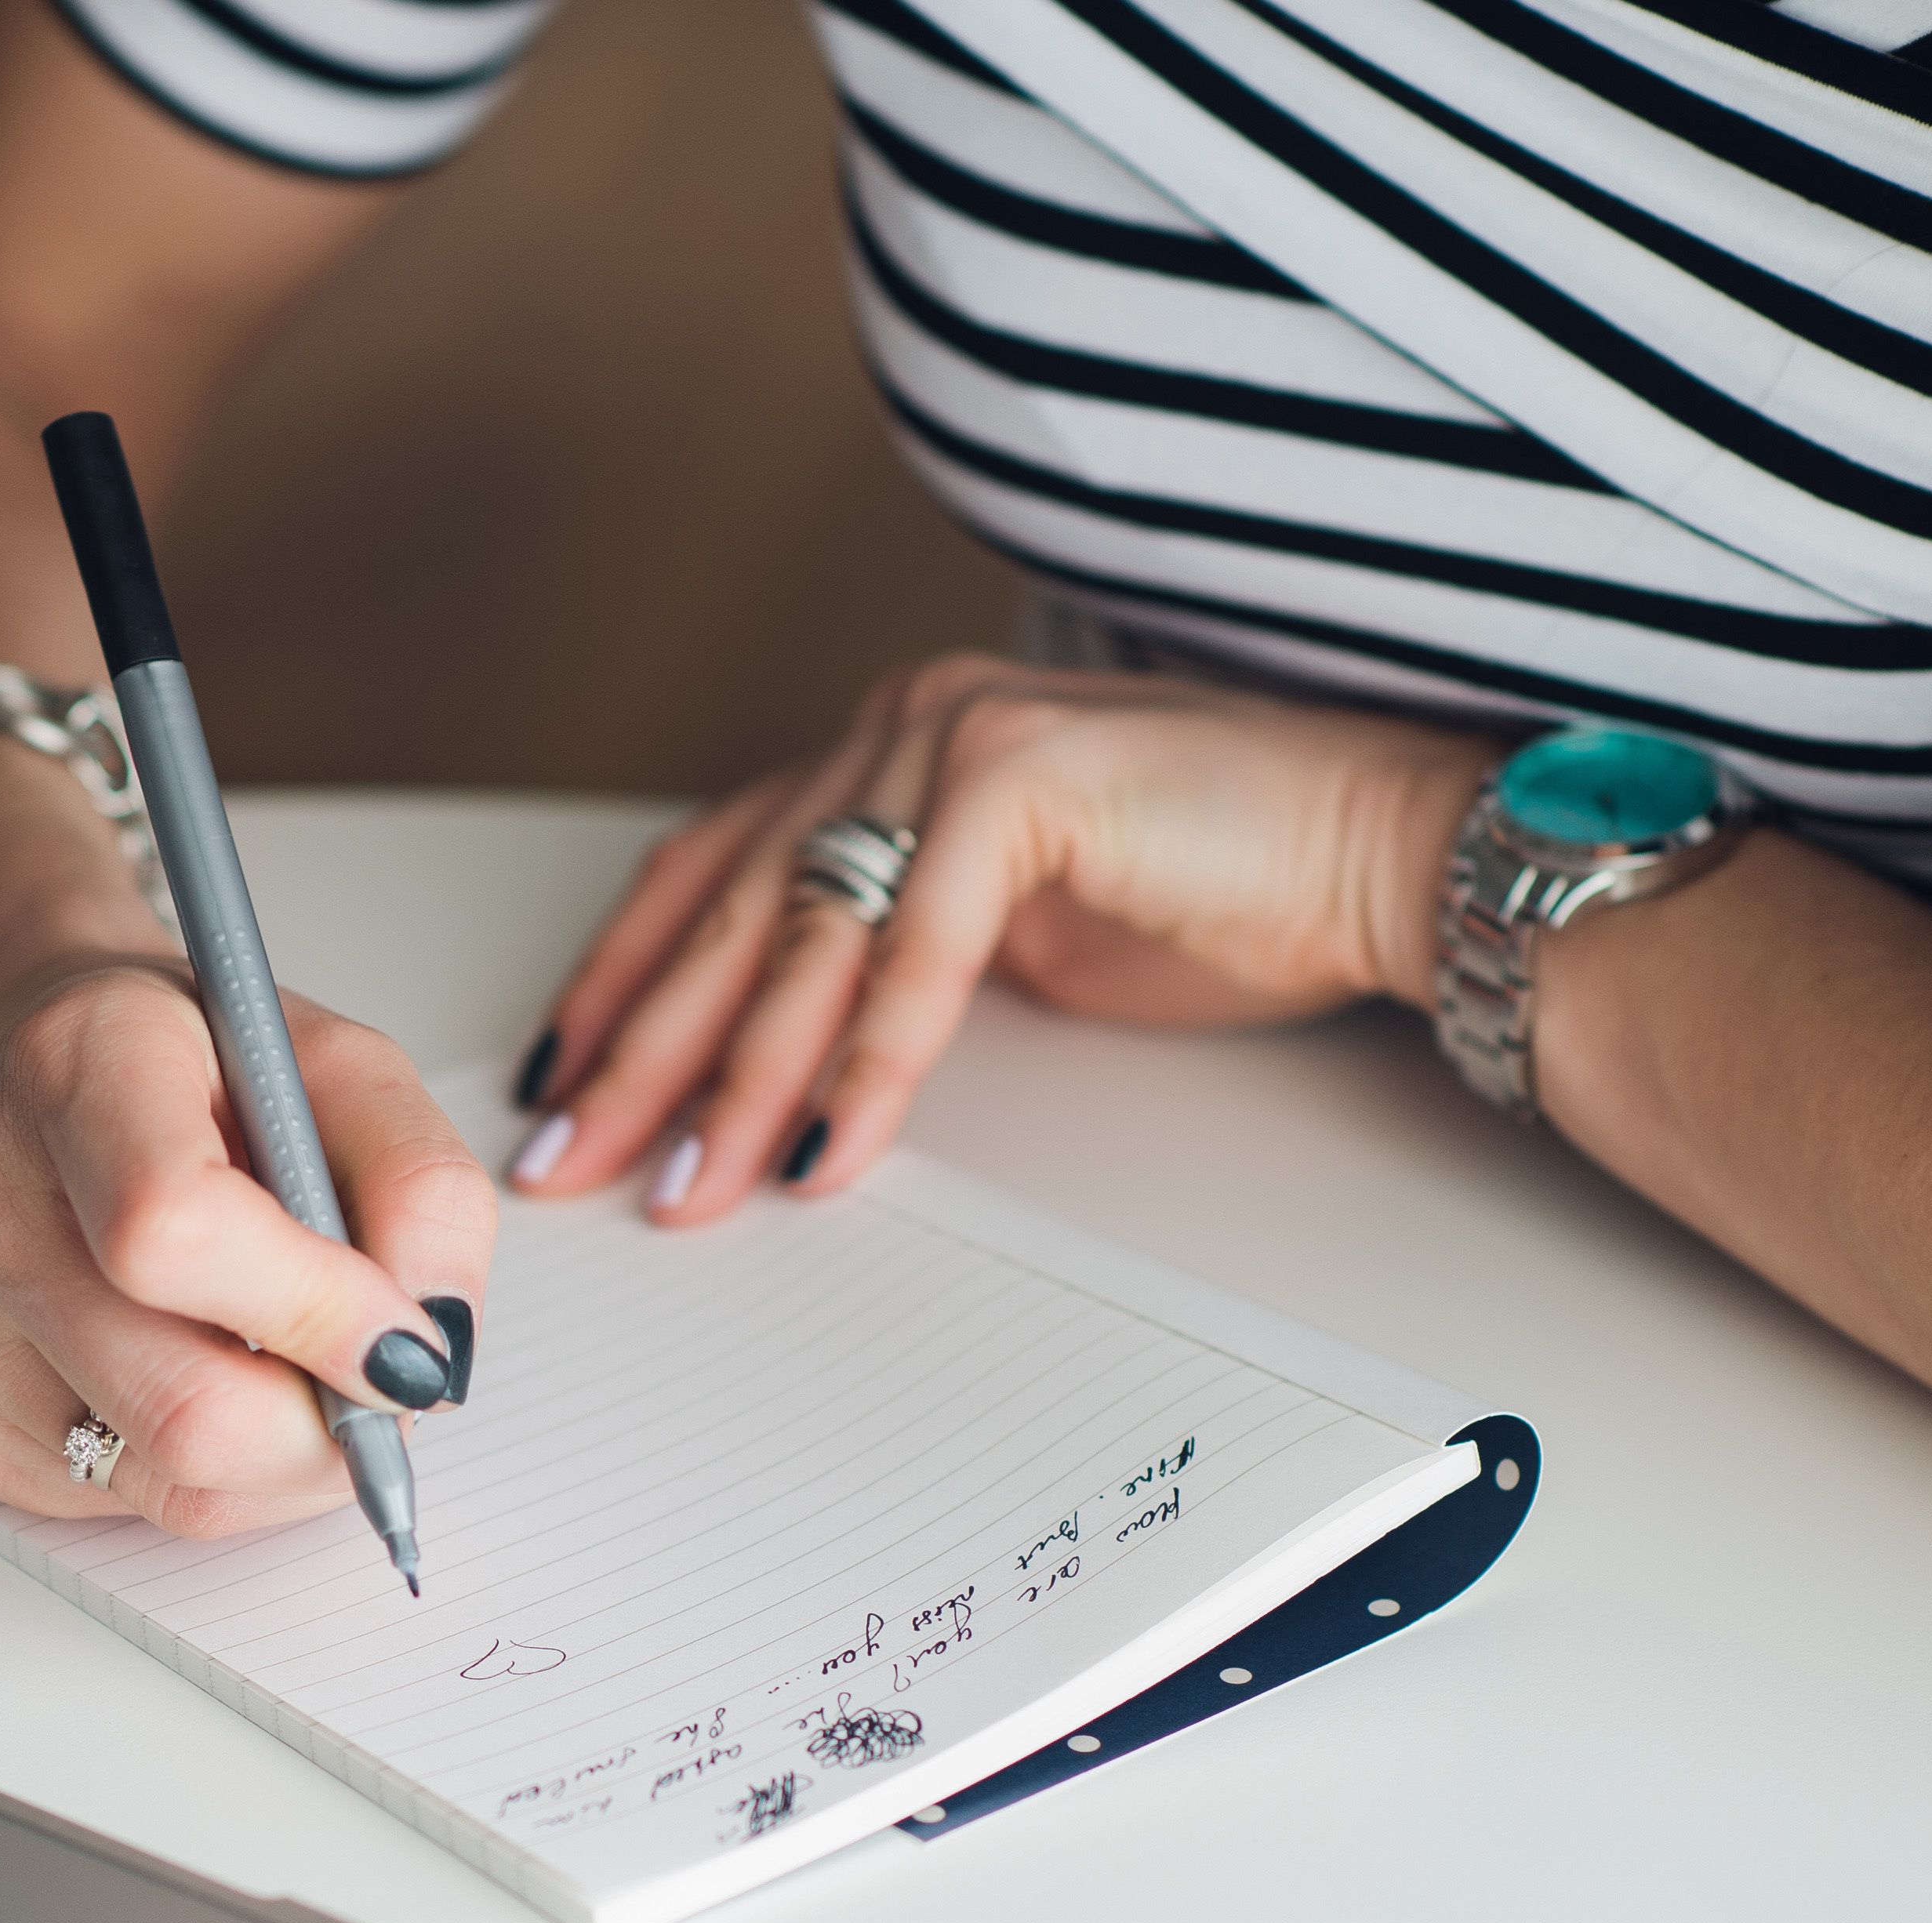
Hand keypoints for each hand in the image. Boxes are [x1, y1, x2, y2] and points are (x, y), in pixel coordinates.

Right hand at [0, 739, 495, 1539]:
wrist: (24, 1066)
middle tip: (373, 1384)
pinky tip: (187, 1369)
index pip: (174, 1233)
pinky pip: (120, 1507)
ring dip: (279, 1460)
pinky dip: (199, 1470)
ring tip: (286, 1365)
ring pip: (170, 1486)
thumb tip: (429, 1348)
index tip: (405, 1341)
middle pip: (184, 1408)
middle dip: (326, 1428)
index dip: (318, 1313)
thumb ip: (421, 1189)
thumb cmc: (188, 1068)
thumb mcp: (340, 1069)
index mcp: (75, 1065)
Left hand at [508, 652, 1494, 1223]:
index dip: (620, 981)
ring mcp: (957, 738)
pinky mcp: (1026, 779)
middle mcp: (900, 729)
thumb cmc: (1215, 895)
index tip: (554, 1082)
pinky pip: (917, 948)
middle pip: (730, 912)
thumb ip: (888, 967)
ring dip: (734, 1080)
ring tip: (679, 1184)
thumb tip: (780, 1069)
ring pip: (806, 936)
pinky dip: (866, 1061)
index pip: (708, 872)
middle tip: (567, 1160)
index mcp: (884, 754)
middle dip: (639, 1052)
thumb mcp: (1006, 944)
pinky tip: (823, 1151)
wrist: (1376, 851)